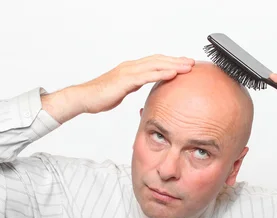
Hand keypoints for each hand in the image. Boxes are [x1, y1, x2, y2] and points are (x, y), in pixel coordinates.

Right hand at [78, 55, 194, 113]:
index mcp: (131, 69)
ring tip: (187, 67)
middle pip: (158, 60)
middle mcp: (131, 67)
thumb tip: (144, 85)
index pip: (155, 62)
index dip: (170, 62)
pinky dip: (161, 73)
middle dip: (176, 61)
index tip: (184, 64)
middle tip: (191, 62)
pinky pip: (147, 76)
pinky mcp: (126, 80)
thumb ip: (134, 85)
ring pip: (155, 65)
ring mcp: (128, 72)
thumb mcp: (123, 89)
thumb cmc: (101, 96)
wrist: (85, 98)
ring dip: (173, 65)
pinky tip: (172, 74)